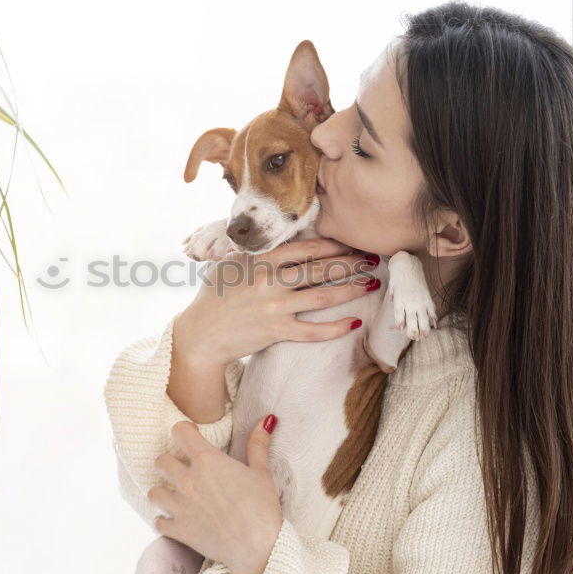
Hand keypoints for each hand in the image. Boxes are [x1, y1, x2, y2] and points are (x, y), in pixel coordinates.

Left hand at [149, 415, 283, 573]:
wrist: (258, 548)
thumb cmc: (262, 508)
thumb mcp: (262, 472)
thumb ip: (258, 444)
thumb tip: (266, 420)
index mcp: (207, 461)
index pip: (179, 431)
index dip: (185, 431)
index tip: (193, 436)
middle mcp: (188, 480)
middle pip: (161, 461)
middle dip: (170, 462)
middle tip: (183, 468)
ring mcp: (180, 506)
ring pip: (153, 491)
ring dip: (162, 491)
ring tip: (176, 494)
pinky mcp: (179, 530)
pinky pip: (158, 522)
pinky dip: (164, 521)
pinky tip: (176, 519)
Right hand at [175, 238, 379, 369]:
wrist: (200, 334)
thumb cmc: (212, 297)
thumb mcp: (229, 264)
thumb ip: (252, 252)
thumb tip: (270, 239)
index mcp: (261, 260)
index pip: (305, 247)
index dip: (333, 244)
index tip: (351, 241)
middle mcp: (271, 280)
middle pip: (320, 268)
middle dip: (350, 263)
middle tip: (372, 259)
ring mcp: (275, 307)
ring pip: (322, 295)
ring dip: (351, 289)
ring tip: (371, 284)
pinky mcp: (276, 331)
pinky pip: (313, 330)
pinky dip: (335, 327)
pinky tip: (353, 323)